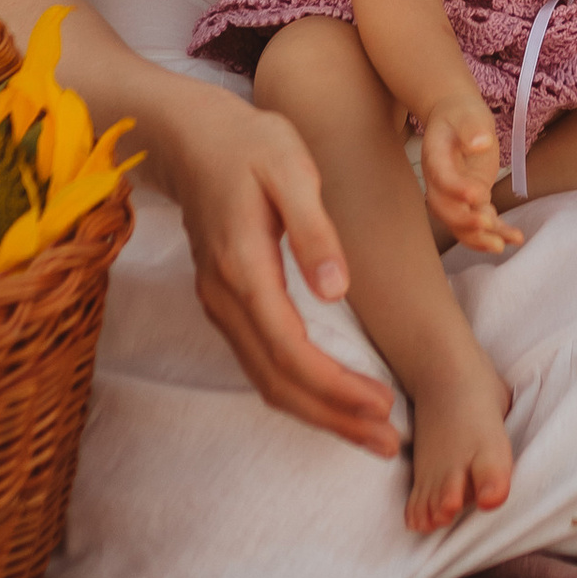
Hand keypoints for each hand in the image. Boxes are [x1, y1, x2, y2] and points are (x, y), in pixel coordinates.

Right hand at [160, 80, 404, 453]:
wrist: (188, 136)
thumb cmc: (248, 143)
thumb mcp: (290, 165)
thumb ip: (313, 228)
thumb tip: (337, 291)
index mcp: (243, 267)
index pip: (289, 349)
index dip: (335, 387)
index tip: (381, 405)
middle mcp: (224, 297)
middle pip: (278, 380)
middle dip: (333, 417)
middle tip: (387, 441)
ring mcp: (218, 304)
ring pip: (265, 379)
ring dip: (317, 412)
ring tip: (369, 432)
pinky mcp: (223, 303)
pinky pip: (258, 363)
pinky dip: (297, 390)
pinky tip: (330, 399)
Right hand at [422, 104, 519, 258]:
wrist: (456, 119)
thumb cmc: (461, 114)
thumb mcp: (468, 113)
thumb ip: (472, 127)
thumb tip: (481, 143)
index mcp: (435, 158)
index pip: (442, 178)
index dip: (458, 189)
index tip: (479, 194)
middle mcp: (440, 182)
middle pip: (446, 210)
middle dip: (465, 222)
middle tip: (488, 226)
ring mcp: (455, 195)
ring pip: (461, 224)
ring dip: (481, 237)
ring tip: (504, 244)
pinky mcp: (472, 200)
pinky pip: (479, 221)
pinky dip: (495, 232)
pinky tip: (514, 238)